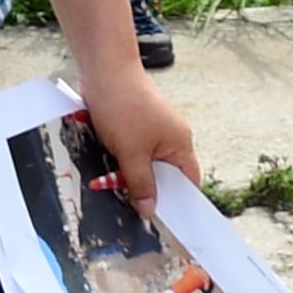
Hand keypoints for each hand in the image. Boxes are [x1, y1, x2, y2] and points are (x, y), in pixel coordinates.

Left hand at [75, 62, 200, 206]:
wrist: (104, 70)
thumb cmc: (124, 106)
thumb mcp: (132, 153)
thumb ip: (141, 184)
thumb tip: (149, 210)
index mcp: (180, 143)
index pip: (188, 182)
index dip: (177, 202)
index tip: (162, 221)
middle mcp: (170, 137)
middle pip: (164, 175)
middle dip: (146, 189)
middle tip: (130, 207)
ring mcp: (152, 130)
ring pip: (144, 165)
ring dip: (129, 175)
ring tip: (113, 185)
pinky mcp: (134, 125)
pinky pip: (132, 152)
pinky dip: (120, 161)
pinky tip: (106, 168)